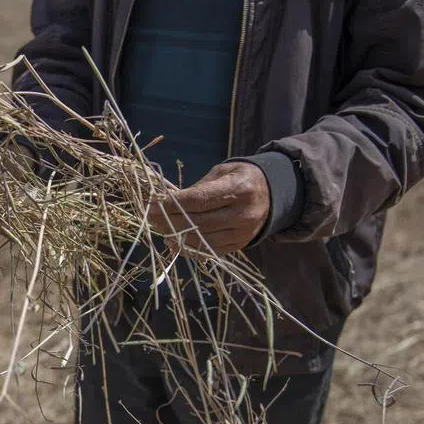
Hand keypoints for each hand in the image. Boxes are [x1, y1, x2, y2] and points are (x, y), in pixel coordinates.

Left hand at [148, 162, 269, 255]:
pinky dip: (189, 248)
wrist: (272, 194)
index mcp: (239, 189)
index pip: (199, 200)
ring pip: (202, 239)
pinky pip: (209, 251)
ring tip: (160, 229)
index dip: (173, 204)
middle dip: (170, 220)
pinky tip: (174, 241)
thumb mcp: (221, 172)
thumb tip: (167, 201)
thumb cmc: (240, 178)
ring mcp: (243, 232)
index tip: (153, 205)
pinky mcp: (240, 245)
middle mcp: (243, 213)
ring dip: (176, 236)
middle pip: (198, 222)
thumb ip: (197, 187)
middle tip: (151, 218)